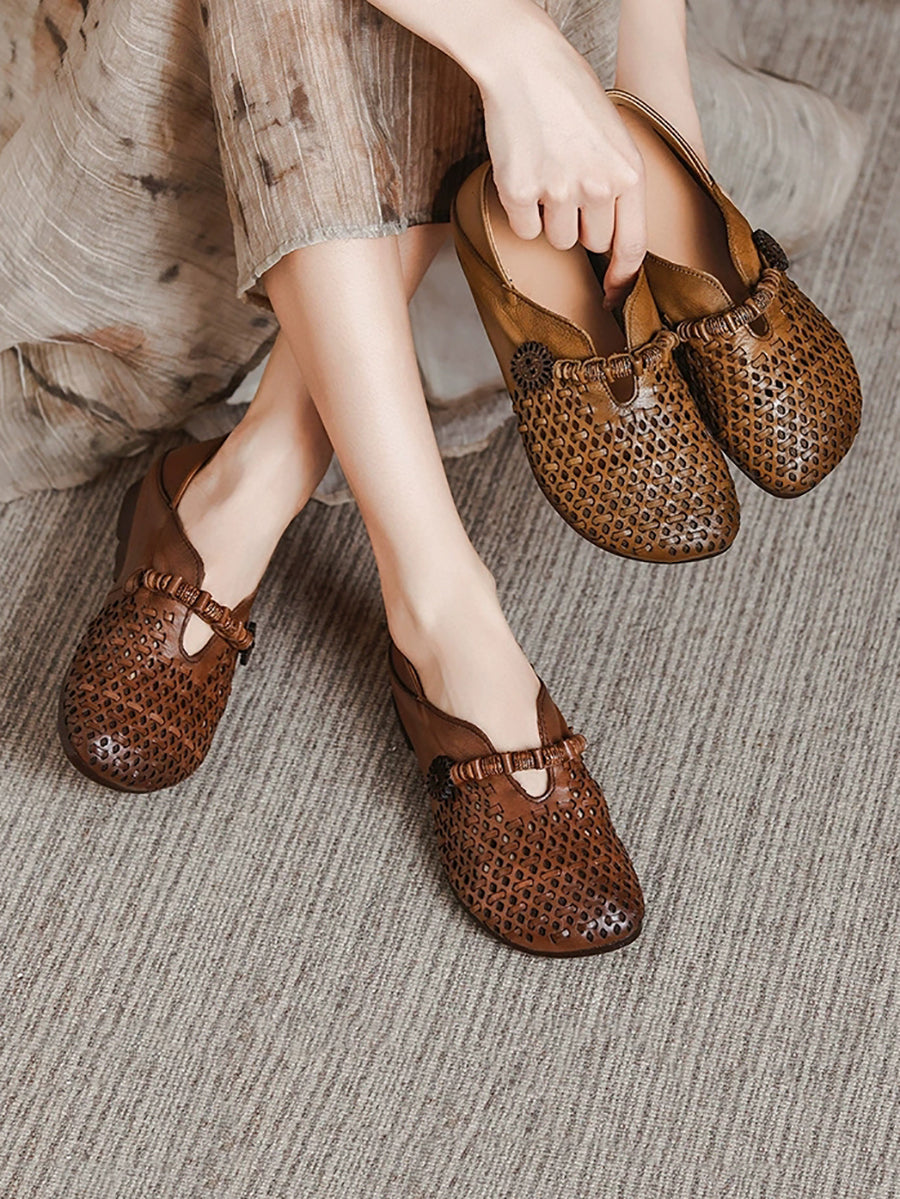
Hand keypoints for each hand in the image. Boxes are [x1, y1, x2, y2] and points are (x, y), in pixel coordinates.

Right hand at [477, 24, 646, 308]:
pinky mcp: (521, 191)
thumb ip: (619, 185)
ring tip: (547, 174)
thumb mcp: (614, 137)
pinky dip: (522, 213)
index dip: (622, 279)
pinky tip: (524, 175)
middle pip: (591, 243)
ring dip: (550, 219)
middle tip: (568, 188)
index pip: (632, 246)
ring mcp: (559, 190)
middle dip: (581, 226)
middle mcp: (598, 185)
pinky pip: (525, 230)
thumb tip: (610, 242)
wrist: (525, 63)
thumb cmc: (570, 96)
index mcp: (628, 171)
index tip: (612, 295)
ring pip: (558, 239)